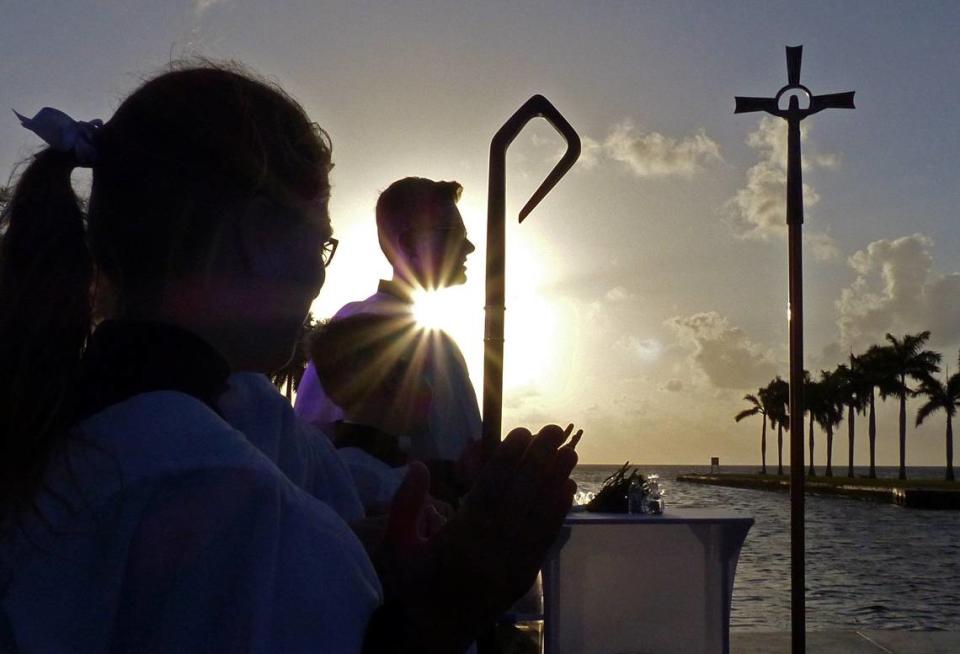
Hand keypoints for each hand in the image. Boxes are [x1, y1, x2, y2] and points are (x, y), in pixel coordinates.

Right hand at [381, 424, 579, 650]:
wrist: (438, 632)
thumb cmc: (416, 583)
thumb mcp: (398, 546)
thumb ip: (404, 504)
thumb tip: (419, 465)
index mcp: (460, 541)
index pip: (489, 492)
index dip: (506, 460)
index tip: (520, 433)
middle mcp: (492, 551)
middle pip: (521, 498)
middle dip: (538, 461)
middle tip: (554, 430)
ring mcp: (513, 564)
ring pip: (538, 515)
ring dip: (554, 481)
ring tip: (569, 452)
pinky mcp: (526, 574)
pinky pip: (545, 538)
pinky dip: (557, 512)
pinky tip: (566, 489)